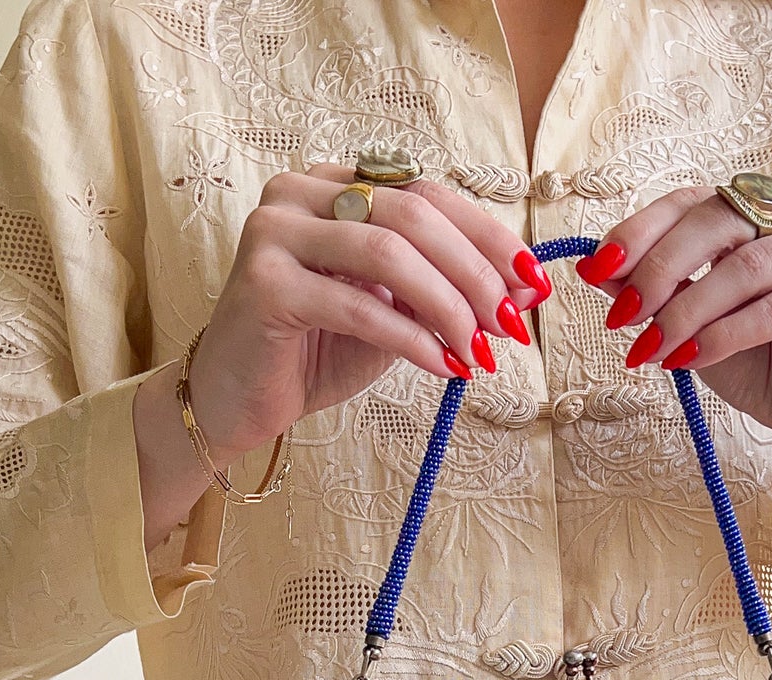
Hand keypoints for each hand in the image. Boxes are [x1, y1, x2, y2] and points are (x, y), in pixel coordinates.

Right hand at [185, 163, 550, 461]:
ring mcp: (275, 233)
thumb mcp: (395, 313)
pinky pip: (360, 306)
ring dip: (449, 308)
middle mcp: (299, 193)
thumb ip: (444, 291)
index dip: (487, 238)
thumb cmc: (315, 352)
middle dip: (476, 275)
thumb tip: (524, 289)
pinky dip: (413, 339)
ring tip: (481, 353)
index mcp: (334, 186)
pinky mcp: (265, 284)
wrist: (238, 401)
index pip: (427, 194)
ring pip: (389, 254)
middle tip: (511, 326)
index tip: (532, 283)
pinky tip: (444, 367)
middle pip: (413, 216)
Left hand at [574, 184, 771, 455]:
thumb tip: (598, 270)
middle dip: (659, 271)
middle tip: (621, 317)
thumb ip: (656, 293)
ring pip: (746, 266)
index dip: (641, 232)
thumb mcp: (692, 325)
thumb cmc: (761, 363)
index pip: (693, 201)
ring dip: (688, 311)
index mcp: (762, 206)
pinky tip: (692, 358)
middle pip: (718, 221)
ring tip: (652, 349)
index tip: (597, 271)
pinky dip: (727, 334)